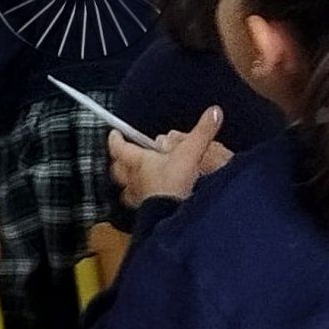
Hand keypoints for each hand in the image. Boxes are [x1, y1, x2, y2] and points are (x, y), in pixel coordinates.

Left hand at [107, 110, 229, 208]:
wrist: (173, 216)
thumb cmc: (174, 185)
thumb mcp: (192, 153)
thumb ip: (202, 132)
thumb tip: (213, 113)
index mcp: (139, 161)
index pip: (119, 147)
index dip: (115, 139)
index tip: (115, 132)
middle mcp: (135, 179)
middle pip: (117, 169)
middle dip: (118, 161)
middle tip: (122, 155)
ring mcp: (139, 196)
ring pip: (124, 188)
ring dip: (127, 182)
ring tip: (133, 177)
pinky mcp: (147, 211)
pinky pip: (137, 204)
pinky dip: (140, 199)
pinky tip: (148, 199)